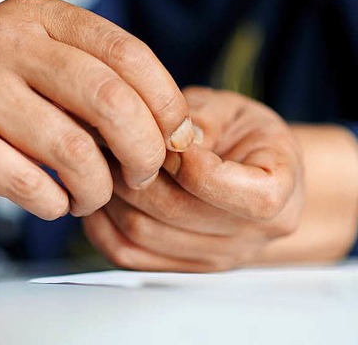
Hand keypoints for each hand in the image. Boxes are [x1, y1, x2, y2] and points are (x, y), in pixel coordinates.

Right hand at [0, 0, 192, 244]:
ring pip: (72, 149)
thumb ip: (98, 85)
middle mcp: (0, 36)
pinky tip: (54, 203)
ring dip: (97, 187)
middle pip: (107, 98)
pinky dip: (56, 204)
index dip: (165, 101)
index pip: (126, 51)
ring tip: (91, 196)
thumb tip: (175, 132)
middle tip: (144, 175)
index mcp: (34, 13)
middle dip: (143, 150)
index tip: (174, 138)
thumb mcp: (41, 70)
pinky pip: (29, 183)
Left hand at [83, 87, 304, 271]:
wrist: (252, 175)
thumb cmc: (244, 137)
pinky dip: (101, 222)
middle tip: (112, 139)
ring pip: (143, 233)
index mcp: (277, 192)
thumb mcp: (234, 110)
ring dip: (114, 192)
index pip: (231, 190)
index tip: (166, 137)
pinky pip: (126, 252)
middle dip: (136, 171)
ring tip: (104, 160)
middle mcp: (248, 236)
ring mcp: (211, 259)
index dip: (190, 163)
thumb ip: (205, 118)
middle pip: (176, 212)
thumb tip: (168, 134)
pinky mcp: (176, 267)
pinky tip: (101, 190)